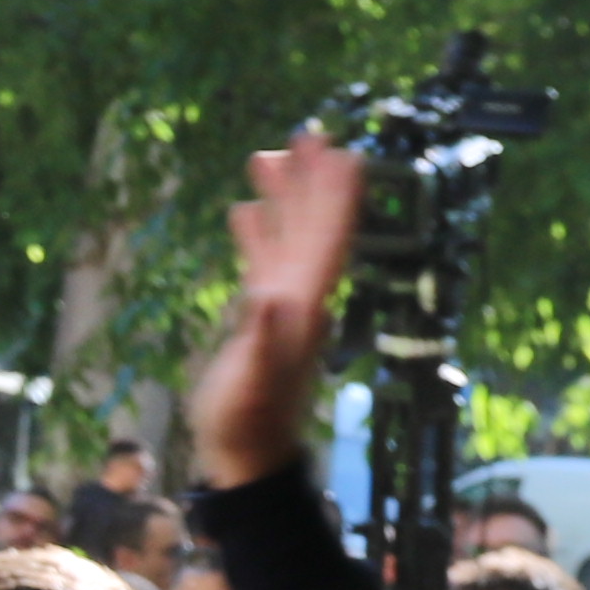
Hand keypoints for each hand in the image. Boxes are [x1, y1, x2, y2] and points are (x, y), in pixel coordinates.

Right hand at [189, 133, 361, 489]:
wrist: (247, 456)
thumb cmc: (244, 423)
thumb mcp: (248, 383)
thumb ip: (258, 340)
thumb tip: (267, 297)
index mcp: (304, 305)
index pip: (328, 240)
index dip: (337, 198)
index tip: (344, 154)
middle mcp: (301, 297)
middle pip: (315, 228)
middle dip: (313, 182)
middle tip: (311, 134)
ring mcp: (282, 306)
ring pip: (289, 238)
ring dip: (286, 198)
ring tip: (270, 155)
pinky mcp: (261, 317)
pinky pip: (264, 261)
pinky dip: (258, 232)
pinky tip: (245, 209)